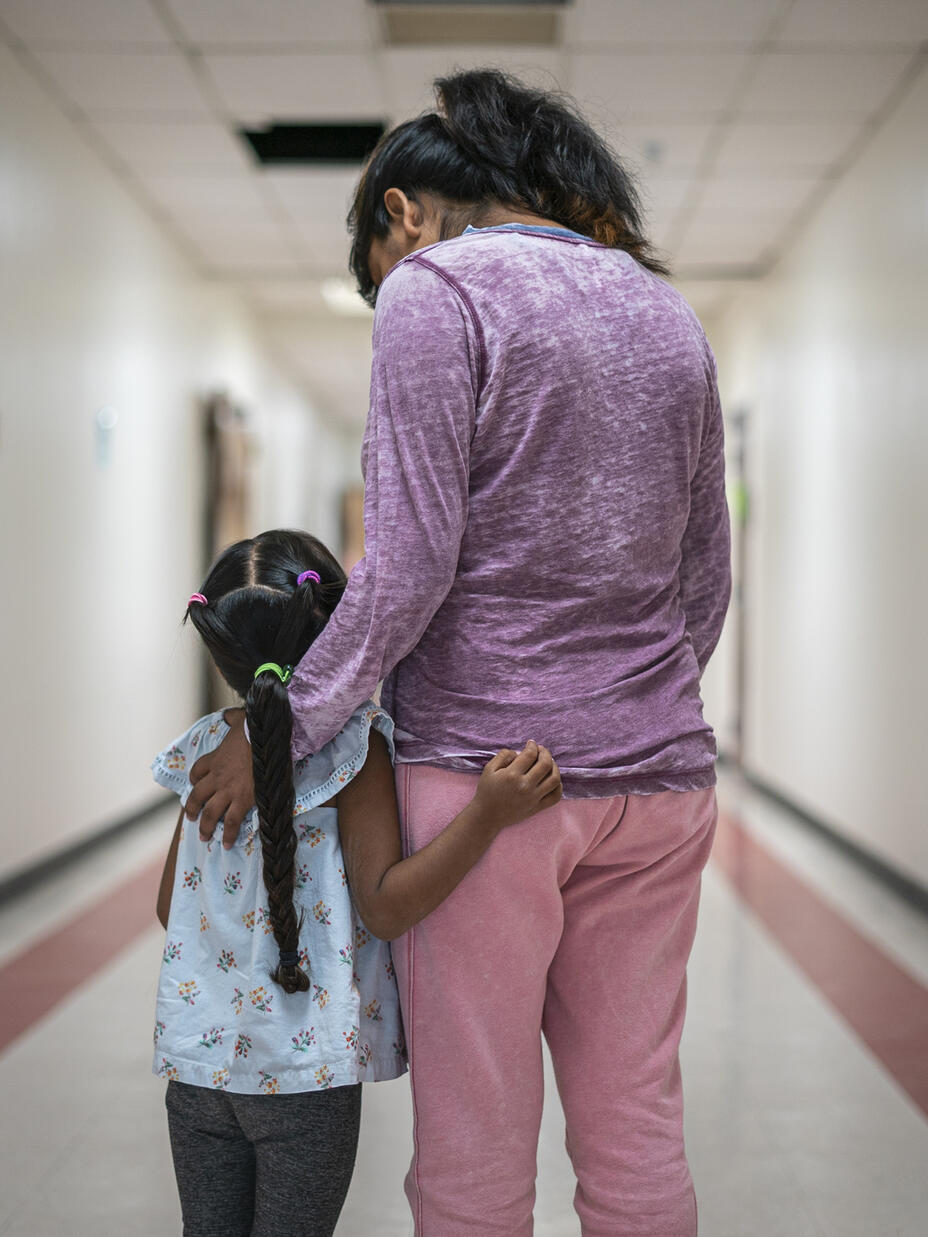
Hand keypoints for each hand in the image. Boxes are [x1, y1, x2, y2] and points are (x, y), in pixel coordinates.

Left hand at [184, 709, 254, 848]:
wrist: (265, 741)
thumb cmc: (254, 729)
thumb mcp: (239, 720)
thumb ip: (233, 718)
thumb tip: (229, 714)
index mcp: (214, 759)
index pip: (197, 771)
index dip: (194, 778)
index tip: (195, 782)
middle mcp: (217, 778)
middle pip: (197, 797)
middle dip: (193, 809)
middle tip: (192, 818)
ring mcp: (228, 791)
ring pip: (210, 813)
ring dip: (206, 827)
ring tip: (204, 837)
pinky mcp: (243, 800)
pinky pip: (232, 822)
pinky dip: (229, 835)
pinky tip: (227, 845)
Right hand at [471, 740, 561, 832]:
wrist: (487, 816)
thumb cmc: (487, 791)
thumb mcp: (489, 769)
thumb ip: (503, 755)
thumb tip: (519, 752)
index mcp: (511, 775)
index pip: (530, 754)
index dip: (532, 746)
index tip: (531, 744)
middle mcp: (525, 786)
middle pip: (545, 764)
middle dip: (545, 752)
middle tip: (540, 749)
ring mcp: (533, 798)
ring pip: (554, 779)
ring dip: (554, 766)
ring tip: (548, 762)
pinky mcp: (537, 808)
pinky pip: (555, 796)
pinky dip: (558, 786)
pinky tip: (553, 779)